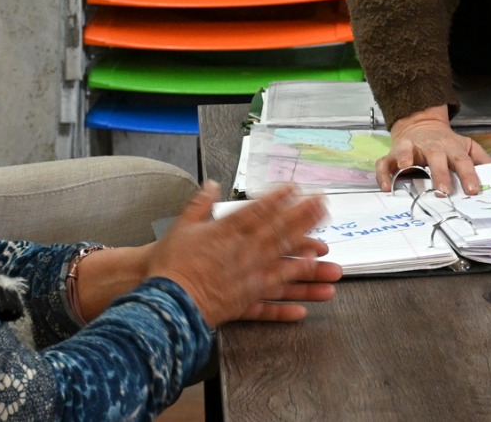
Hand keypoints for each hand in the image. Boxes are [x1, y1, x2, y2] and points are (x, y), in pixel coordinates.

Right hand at [145, 183, 338, 326]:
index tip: (296, 188)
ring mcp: (246, 279)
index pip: (259, 211)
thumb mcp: (182, 225)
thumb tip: (211, 183)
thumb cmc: (169, 263)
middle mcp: (243, 253)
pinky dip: (285, 308)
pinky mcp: (243, 302)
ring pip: (283, 268)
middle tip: (323, 207)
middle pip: (279, 232)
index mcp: (228, 232)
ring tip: (327, 254)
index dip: (280, 199)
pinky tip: (304, 308)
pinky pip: (269, 305)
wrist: (162, 297)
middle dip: (304, 218)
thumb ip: (200, 203)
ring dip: (307, 262)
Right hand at [376, 106, 490, 194]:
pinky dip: (383, 173)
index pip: (463, 161)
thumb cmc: (445, 143)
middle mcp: (430, 147)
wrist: (420, 124)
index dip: (468, 175)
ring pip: (407, 151)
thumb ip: (480, 159)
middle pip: (436, 157)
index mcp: (450, 148)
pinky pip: (385, 163)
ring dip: (406, 158)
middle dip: (440, 173)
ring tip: (405, 168)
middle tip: (443, 191)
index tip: (473, 190)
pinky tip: (386, 186)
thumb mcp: (466, 146)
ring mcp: (410, 148)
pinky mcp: (393, 153)